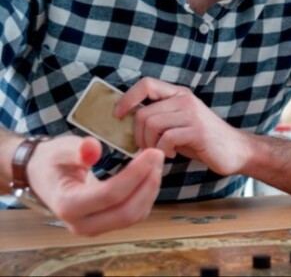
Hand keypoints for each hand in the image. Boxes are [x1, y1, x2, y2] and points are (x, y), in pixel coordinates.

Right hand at [27, 135, 163, 235]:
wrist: (45, 177)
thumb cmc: (54, 161)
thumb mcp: (61, 149)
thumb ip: (77, 150)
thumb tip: (93, 149)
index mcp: (67, 205)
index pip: (109, 195)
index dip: (135, 174)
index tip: (151, 152)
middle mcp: (80, 224)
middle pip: (126, 211)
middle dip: (148, 183)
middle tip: (158, 156)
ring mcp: (94, 228)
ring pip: (133, 216)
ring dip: (151, 189)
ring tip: (157, 162)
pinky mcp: (106, 225)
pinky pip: (134, 215)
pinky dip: (146, 195)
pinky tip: (150, 174)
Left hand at [115, 77, 251, 175]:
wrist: (236, 150)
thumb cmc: (203, 140)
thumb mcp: (180, 122)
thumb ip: (159, 117)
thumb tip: (126, 121)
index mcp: (179, 94)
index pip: (146, 84)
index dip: (127, 98)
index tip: (118, 115)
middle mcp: (185, 99)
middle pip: (143, 113)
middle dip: (137, 135)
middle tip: (146, 147)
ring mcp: (192, 114)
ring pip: (152, 125)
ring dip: (149, 144)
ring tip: (161, 151)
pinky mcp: (198, 131)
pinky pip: (166, 139)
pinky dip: (163, 151)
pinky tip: (172, 154)